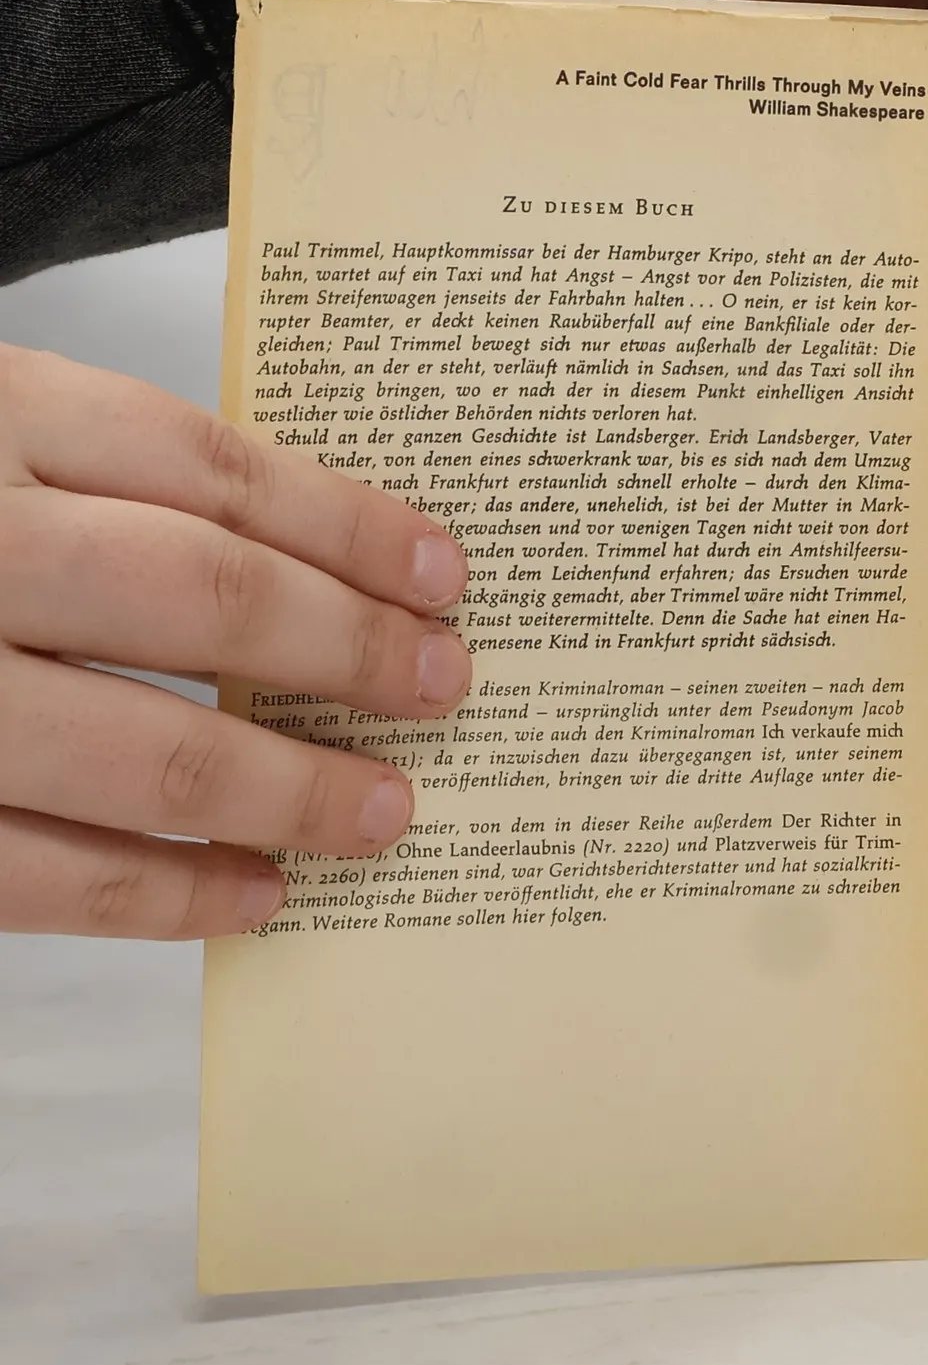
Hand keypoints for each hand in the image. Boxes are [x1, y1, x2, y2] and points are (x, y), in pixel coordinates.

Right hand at [0, 343, 470, 938]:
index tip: (447, 578)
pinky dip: (167, 896)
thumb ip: (104, 484)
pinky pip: (42, 875)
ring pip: (140, 754)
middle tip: (445, 690)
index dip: (348, 526)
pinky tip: (256, 896)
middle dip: (347, 655)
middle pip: (200, 599)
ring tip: (382, 816)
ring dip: (285, 794)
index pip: (207, 468)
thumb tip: (323, 568)